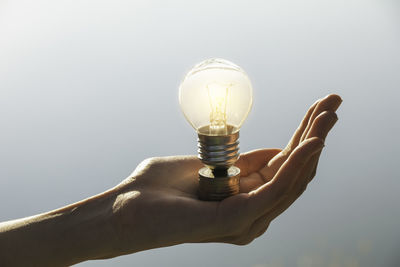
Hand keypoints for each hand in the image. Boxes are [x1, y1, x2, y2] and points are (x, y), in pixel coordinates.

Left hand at [108, 94, 341, 256]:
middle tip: (335, 103)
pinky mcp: (239, 220)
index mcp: (243, 197)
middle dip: (316, 135)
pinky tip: (312, 141)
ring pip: (292, 178)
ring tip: (330, 114)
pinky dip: (297, 163)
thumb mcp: (206, 164)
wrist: (125, 209)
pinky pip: (277, 189)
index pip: (281, 165)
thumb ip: (239, 162)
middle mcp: (252, 210)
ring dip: (313, 144)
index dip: (302, 136)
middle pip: (293, 170)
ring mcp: (248, 218)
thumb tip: (268, 152)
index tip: (319, 108)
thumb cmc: (157, 187)